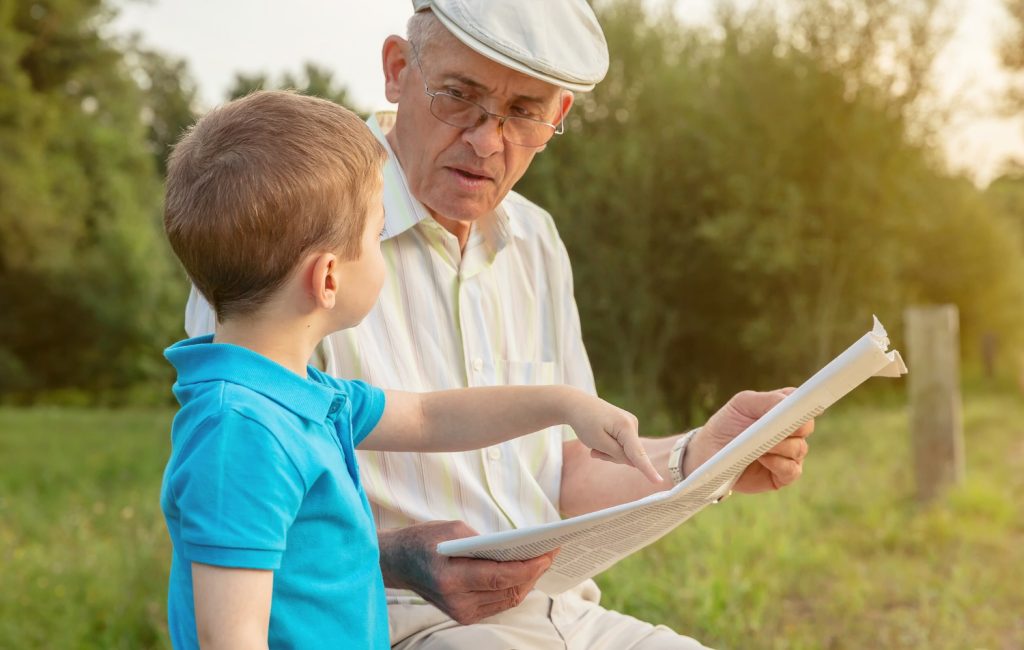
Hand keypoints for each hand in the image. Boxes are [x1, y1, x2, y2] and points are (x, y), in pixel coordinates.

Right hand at [378, 520, 557, 624]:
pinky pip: (499, 603)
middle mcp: (457, 602)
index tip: (548, 554)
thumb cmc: (425, 540)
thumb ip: (485, 541)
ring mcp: (461, 613)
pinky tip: (526, 572)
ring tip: (544, 560)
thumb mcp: (453, 530)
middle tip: (552, 552)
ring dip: (528, 581)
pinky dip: (515, 588)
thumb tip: (519, 547)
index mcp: (451, 579)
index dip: (528, 567)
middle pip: (508, 591)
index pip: (500, 577)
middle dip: (534, 572)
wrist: (398, 563)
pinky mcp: (465, 616)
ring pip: (508, 600)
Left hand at [564, 390, 662, 482]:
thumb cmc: (585, 422)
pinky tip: (599, 438)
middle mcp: (632, 423)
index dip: (648, 470)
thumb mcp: (598, 442)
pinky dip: (610, 446)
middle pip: (629, 454)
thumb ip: (617, 454)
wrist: (577, 404)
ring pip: (624, 451)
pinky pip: (622, 444)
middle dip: (611, 456)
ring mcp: (630, 424)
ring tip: (594, 441)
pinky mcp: (626, 425)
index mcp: (626, 427)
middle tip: (593, 451)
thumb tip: (635, 462)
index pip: (638, 454)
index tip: (659, 482)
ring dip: (609, 451)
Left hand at [683, 389, 813, 493]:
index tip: (797, 409)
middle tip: (771, 427)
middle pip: (806, 427)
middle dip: (791, 427)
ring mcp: (788, 453)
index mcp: (782, 409)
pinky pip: (792, 470)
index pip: (804, 404)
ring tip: (757, 445)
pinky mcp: (783, 475)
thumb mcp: (742, 404)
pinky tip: (763, 458)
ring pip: (799, 449)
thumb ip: (768, 400)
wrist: (707, 454)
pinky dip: (779, 463)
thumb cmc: (726, 424)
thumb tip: (791, 404)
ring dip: (779, 446)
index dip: (803, 406)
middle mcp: (790, 431)